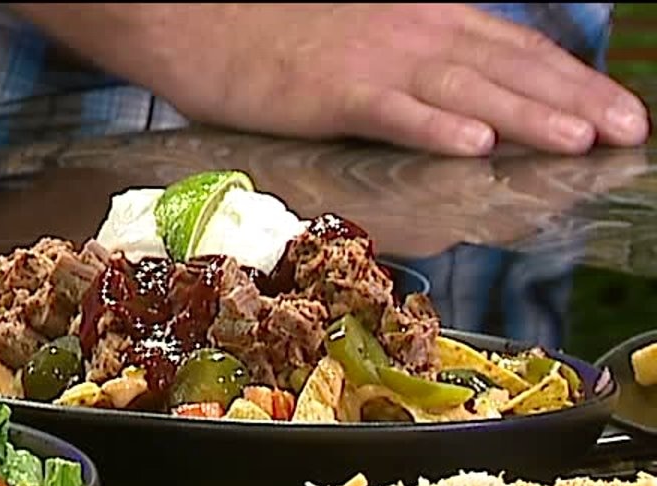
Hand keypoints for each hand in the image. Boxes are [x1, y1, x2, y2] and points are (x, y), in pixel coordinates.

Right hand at [21, 3, 650, 155]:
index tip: (616, 111)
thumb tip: (456, 98)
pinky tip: (476, 143)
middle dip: (575, 100)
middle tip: (627, 132)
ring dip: (529, 115)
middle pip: (510, 67)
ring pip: (469, 88)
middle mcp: (414, 32)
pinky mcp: (332, 91)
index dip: (571, 78)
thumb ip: (410, 59)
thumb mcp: (358, 30)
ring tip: (579, 142)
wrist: (198, 16)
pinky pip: (394, 110)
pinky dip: (436, 125)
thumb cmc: (269, 30)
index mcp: (423, 17)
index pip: (515, 47)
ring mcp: (375, 61)